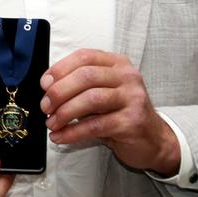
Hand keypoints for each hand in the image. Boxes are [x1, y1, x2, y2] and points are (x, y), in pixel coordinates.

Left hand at [40, 49, 179, 175]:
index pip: (84, 57)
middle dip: (59, 91)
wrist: (153, 140)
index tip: (44, 84)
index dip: (60, 69)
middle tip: (45, 106)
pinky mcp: (132, 122)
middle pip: (86, 76)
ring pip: (91, 99)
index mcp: (117, 63)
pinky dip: (73, 132)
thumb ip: (81, 85)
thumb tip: (48, 87)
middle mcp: (127, 76)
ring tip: (52, 123)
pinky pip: (95, 125)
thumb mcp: (103, 92)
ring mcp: (132, 98)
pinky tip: (61, 137)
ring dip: (64, 112)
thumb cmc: (122, 113)